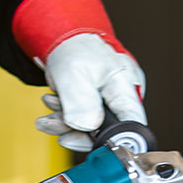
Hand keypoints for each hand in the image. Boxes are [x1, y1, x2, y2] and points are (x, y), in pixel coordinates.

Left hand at [12, 0, 145, 149]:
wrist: (63, 38)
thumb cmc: (73, 48)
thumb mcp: (73, 74)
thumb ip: (81, 103)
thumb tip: (88, 127)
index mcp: (125, 87)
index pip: (132, 124)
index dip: (116, 140)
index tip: (92, 144)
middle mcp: (121, 96)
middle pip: (107, 131)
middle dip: (77, 130)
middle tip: (55, 123)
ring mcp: (109, 101)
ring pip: (91, 128)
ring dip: (65, 123)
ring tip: (50, 106)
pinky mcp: (97, 104)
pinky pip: (83, 120)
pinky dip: (65, 117)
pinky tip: (53, 106)